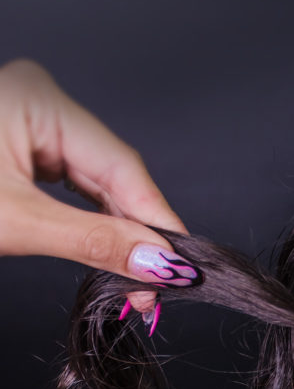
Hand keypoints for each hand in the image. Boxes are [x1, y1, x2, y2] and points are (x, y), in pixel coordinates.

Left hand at [0, 58, 187, 313]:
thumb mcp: (14, 224)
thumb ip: (93, 242)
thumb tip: (159, 263)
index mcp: (40, 98)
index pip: (123, 166)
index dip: (157, 223)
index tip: (182, 270)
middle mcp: (41, 100)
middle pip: (113, 173)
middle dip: (136, 234)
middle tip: (156, 290)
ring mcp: (31, 120)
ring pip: (95, 182)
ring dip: (116, 232)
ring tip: (134, 279)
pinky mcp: (20, 144)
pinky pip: (71, 184)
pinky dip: (89, 221)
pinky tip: (106, 251)